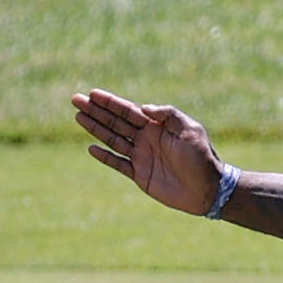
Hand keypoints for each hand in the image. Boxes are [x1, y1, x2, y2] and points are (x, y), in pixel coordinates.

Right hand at [71, 88, 226, 214]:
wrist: (207, 188)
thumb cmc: (201, 157)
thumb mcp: (190, 129)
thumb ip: (168, 115)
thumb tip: (143, 107)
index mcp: (158, 125)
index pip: (129, 110)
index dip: (110, 102)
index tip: (93, 93)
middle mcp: (146, 138)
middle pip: (115, 122)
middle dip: (96, 111)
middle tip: (76, 99)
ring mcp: (141, 156)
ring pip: (113, 139)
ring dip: (95, 129)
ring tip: (78, 117)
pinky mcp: (140, 174)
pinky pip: (118, 163)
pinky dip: (105, 156)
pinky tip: (91, 148)